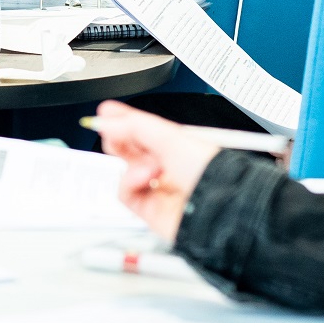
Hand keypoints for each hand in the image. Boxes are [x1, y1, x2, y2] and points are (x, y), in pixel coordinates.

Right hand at [92, 100, 221, 243]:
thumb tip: (105, 121)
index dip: (124, 120)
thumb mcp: (170, 138)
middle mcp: (167, 167)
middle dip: (119, 140)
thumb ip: (134, 127)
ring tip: (147, 166)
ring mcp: (157, 189)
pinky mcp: (148, 210)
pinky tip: (142, 180)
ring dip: (131, 165)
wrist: (218, 208)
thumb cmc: (209, 173)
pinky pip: (124, 193)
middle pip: (131, 151)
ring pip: (125, 172)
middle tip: (110, 132)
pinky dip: (128, 184)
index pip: (144, 130)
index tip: (106, 113)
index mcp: (178, 146)